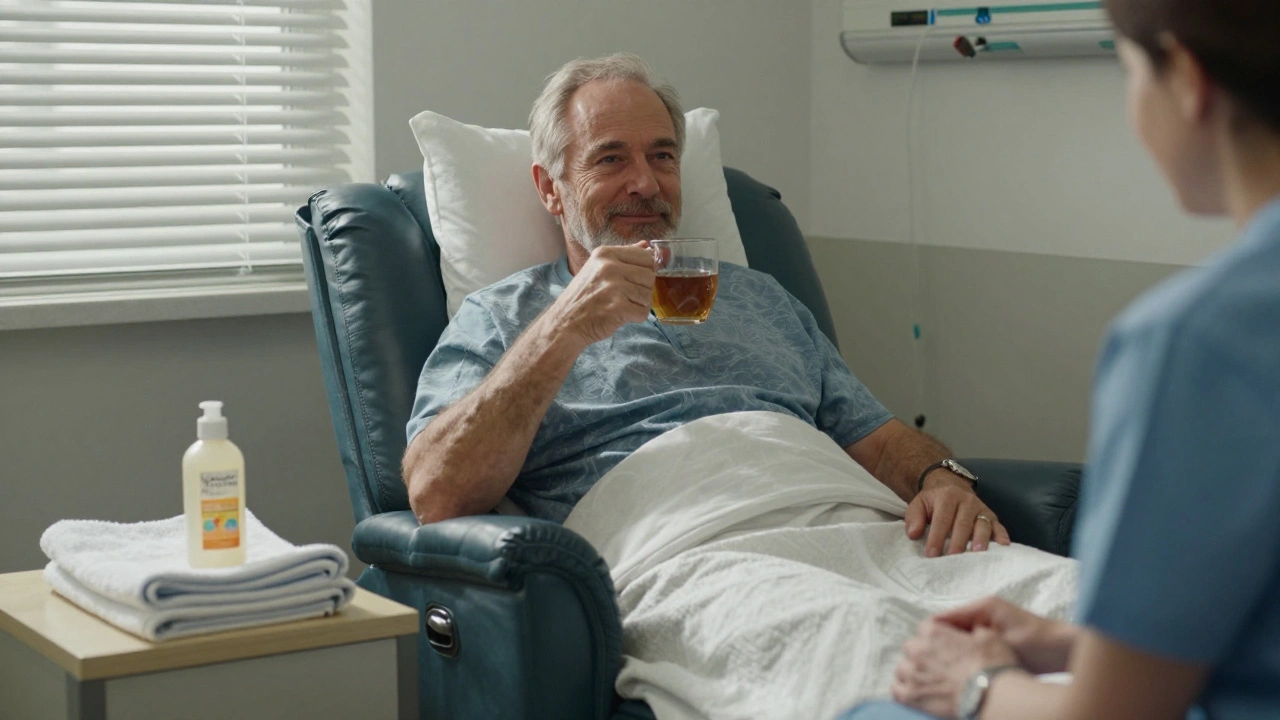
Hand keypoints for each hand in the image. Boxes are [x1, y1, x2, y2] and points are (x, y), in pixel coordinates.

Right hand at [549, 242, 655, 345]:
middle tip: (624, 296)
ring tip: (620, 306)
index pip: (645, 256)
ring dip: (638, 304)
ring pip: (648, 294)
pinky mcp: (618, 306)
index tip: (631, 280)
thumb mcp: (597, 268)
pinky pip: (643, 312)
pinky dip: (635, 317)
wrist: (565, 323)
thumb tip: (647, 246)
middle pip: (650, 275)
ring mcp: (614, 286)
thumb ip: (623, 256)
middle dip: (642, 288)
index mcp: (605, 253)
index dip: (644, 270)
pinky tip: (620, 315)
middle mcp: (610, 266)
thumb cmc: (582, 297)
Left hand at [893, 619, 1021, 719]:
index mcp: (933, 631)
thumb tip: (974, 632)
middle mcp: (917, 649)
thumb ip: (975, 631)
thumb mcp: (990, 638)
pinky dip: (905, 693)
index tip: (943, 648)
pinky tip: (917, 696)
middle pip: (911, 649)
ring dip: (913, 675)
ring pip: (902, 670)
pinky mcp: (910, 696)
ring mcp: (912, 673)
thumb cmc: (992, 666)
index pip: (925, 629)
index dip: (935, 639)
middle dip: (922, 656)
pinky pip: (896, 691)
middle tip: (938, 667)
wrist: (990, 695)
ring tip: (928, 683)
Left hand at [906, 473, 1010, 556]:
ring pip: (982, 524)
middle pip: (963, 523)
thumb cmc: (933, 502)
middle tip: (953, 559)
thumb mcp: (918, 504)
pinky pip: (998, 525)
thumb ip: (914, 518)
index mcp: (947, 497)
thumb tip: (914, 534)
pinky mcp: (991, 516)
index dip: (937, 537)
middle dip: (958, 542)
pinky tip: (1004, 546)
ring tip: (977, 553)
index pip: (942, 519)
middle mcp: (967, 501)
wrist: (950, 487)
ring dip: (981, 539)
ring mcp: (981, 508)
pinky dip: (1002, 535)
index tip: (932, 554)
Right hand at [934, 597, 1076, 673]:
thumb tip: (939, 636)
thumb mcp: (1001, 635)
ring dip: (950, 654)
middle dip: (937, 646)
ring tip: (941, 670)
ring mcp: (986, 629)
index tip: (920, 652)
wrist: (1065, 651)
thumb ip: (971, 633)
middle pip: (946, 631)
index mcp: (981, 608)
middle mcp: (981, 615)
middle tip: (928, 665)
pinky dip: (963, 659)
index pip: (942, 619)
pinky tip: (959, 672)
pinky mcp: (992, 642)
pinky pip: (969, 649)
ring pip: (956, 642)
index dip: (929, 635)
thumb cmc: (1037, 641)